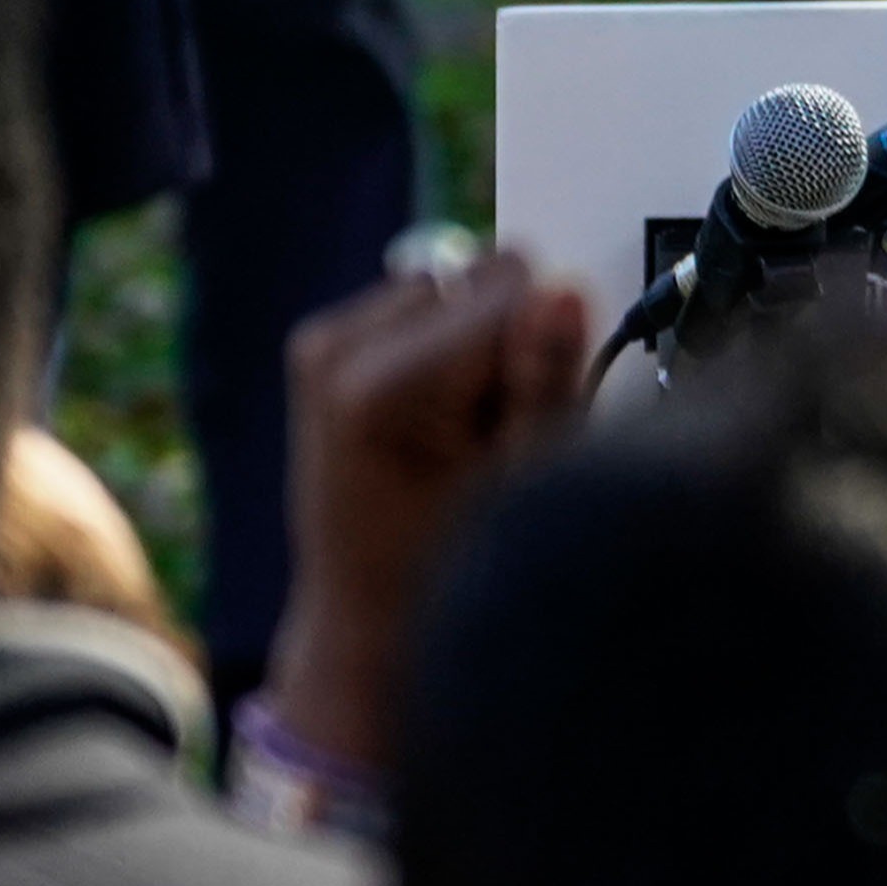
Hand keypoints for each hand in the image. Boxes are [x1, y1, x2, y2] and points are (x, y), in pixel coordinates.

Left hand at [259, 250, 589, 779]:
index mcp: (381, 386)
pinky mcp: (323, 343)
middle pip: (486, 277)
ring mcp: (321, 345)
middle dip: (509, 338)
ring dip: (477, 343)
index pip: (520, 287)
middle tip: (488, 432)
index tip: (517, 422)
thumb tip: (565, 289)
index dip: (544, 349)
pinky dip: (443, 346)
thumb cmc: (454, 556)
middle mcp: (336, 351)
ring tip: (460, 432)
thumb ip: (550, 379)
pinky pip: (426, 299)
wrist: (368, 609)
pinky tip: (431, 418)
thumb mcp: (529, 478)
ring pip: (458, 281)